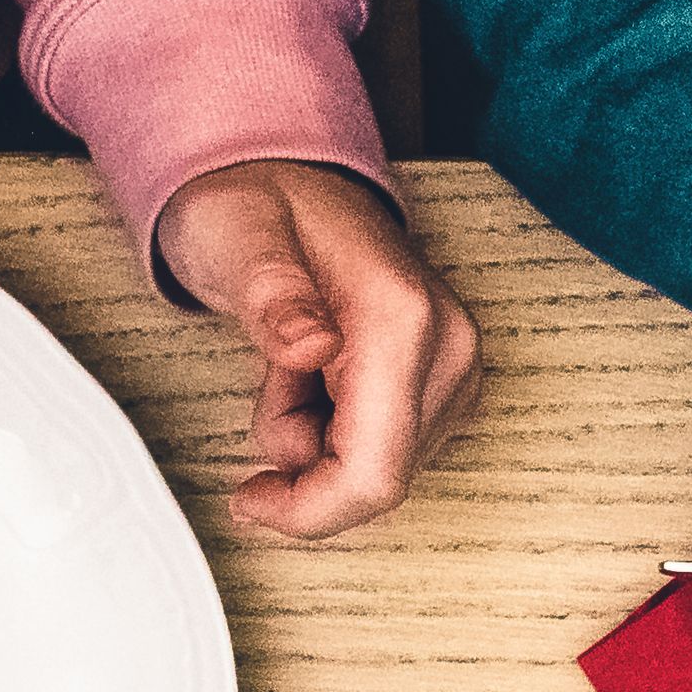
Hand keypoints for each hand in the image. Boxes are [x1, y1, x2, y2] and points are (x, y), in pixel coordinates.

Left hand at [155, 158, 475, 537]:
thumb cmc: (256, 207)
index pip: (374, 475)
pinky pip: (387, 452)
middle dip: (305, 457)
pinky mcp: (449, 386)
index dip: (309, 511)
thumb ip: (270, 292)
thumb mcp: (235, 235)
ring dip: (317, 440)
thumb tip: (311, 346)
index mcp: (403, 318)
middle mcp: (448, 348)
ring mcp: (456, 371)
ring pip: (380, 471)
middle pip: (376, 480)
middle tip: (272, 380)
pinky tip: (321, 377)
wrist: (289, 180)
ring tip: (292, 368)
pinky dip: (336, 431)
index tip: (251, 501)